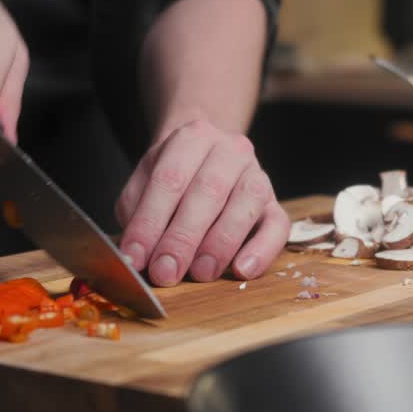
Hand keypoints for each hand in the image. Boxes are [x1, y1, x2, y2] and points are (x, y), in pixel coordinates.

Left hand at [115, 120, 289, 286]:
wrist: (206, 158)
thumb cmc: (172, 178)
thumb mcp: (143, 186)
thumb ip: (137, 215)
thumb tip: (134, 255)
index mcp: (192, 138)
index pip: (169, 179)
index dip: (150, 221)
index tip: (136, 256)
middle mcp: (230, 150)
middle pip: (209, 190)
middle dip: (183, 237)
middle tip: (165, 272)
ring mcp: (257, 174)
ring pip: (247, 202)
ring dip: (221, 243)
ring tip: (200, 273)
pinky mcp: (275, 203)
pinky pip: (278, 225)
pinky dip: (262, 250)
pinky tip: (242, 270)